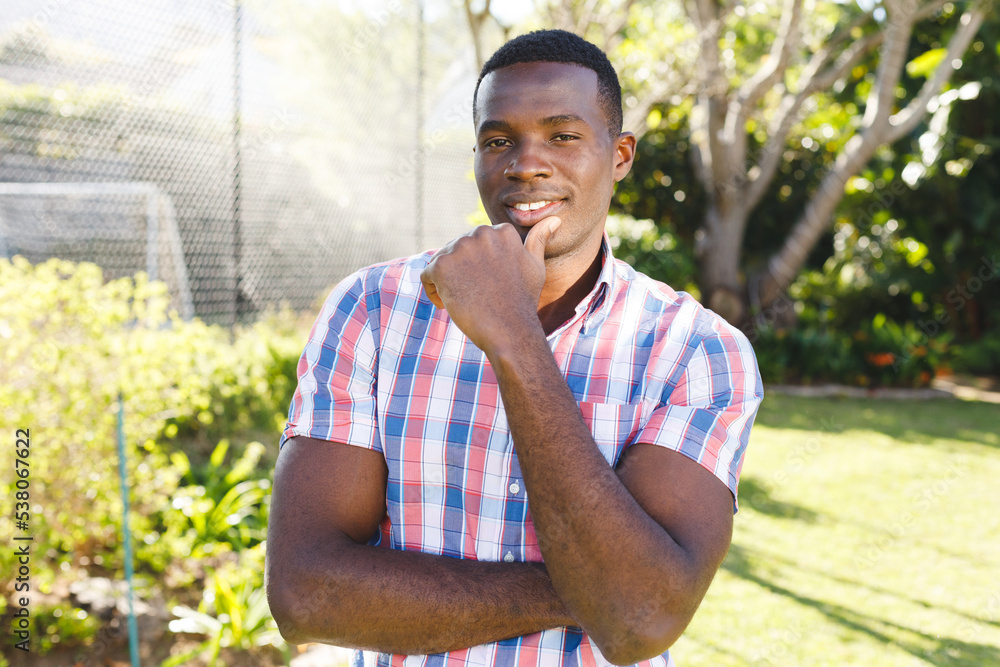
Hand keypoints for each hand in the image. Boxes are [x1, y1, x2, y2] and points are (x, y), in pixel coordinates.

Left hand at [420, 218, 561, 355]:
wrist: (510, 329)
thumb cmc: (522, 301)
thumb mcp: (535, 266)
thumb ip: (538, 240)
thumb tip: (554, 219)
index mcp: (501, 231)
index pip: (476, 245)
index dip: (478, 267)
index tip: (488, 286)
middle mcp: (480, 233)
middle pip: (456, 251)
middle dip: (460, 273)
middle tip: (476, 296)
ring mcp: (459, 248)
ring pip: (441, 262)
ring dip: (446, 282)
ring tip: (463, 301)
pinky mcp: (441, 265)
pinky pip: (427, 275)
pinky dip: (433, 291)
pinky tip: (449, 305)